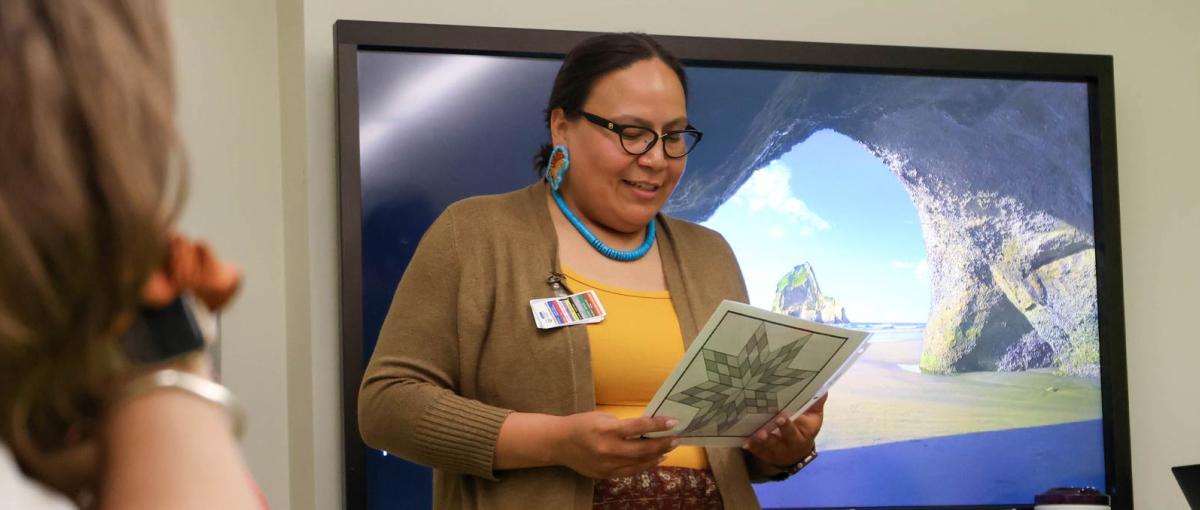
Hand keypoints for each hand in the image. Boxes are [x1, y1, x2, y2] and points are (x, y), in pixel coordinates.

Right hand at [555, 412, 678, 478]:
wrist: (558, 443)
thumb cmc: (582, 425)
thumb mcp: (602, 417)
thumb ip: (623, 424)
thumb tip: (647, 428)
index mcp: (607, 430)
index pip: (639, 427)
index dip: (658, 425)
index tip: (673, 422)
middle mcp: (608, 449)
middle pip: (643, 449)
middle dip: (662, 444)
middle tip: (676, 439)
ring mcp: (606, 465)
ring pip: (639, 463)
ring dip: (657, 457)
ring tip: (668, 450)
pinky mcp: (605, 474)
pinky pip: (630, 472)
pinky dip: (644, 466)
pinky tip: (653, 460)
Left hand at [742, 394, 825, 468]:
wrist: (798, 452)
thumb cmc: (805, 429)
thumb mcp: (813, 419)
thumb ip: (815, 405)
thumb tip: (822, 388)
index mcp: (800, 437)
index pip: (793, 432)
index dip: (787, 426)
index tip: (781, 417)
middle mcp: (786, 446)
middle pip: (778, 443)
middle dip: (771, 438)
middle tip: (763, 431)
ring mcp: (774, 451)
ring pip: (766, 448)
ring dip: (759, 442)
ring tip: (755, 435)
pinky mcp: (764, 453)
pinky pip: (757, 451)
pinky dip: (751, 446)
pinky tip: (744, 442)